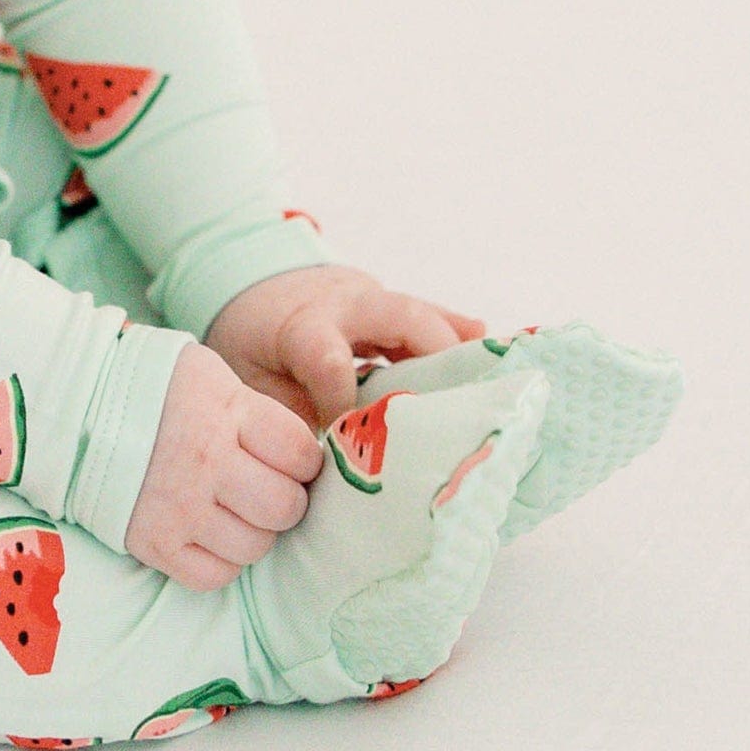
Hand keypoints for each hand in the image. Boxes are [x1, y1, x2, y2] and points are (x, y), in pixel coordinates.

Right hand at [121, 342, 322, 589]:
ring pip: (254, 547)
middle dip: (287, 501)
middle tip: (270, 489)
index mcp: (226, 412)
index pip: (299, 453)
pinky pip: (214, 576)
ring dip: (256, 533)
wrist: (78, 404)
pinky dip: (223, 562)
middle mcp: (206, 463)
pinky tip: (213, 535)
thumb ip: (255, 412)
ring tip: (238, 511)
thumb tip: (304, 454)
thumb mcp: (211, 377)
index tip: (292, 460)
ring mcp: (179, 507)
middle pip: (283, 507)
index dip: (305, 460)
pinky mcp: (153, 542)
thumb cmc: (155, 385)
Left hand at [204, 264, 488, 427]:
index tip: (354, 438)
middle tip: (465, 406)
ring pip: (425, 316)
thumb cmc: (251, 341)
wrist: (249, 278)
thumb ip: (284, 419)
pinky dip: (462, 338)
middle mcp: (348, 304)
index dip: (344, 401)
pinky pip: (433, 319)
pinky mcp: (392, 305)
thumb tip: (318, 472)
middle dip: (435, 357)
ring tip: (500, 388)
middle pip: (402, 318)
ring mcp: (376, 299)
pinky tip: (496, 356)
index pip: (330, 360)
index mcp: (304, 325)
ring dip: (461, 352)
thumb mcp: (250, 381)